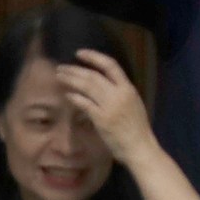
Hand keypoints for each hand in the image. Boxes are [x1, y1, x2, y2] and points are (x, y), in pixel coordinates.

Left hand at [53, 50, 156, 164]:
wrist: (139, 147)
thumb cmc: (135, 128)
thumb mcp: (132, 104)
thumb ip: (118, 93)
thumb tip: (100, 84)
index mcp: (128, 88)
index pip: (111, 65)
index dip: (94, 57)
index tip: (79, 53)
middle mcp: (119, 94)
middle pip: (94, 75)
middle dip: (75, 70)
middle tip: (61, 67)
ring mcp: (110, 106)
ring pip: (87, 86)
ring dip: (71, 80)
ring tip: (59, 76)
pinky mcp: (102, 118)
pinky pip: (84, 103)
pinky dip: (74, 97)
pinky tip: (66, 94)